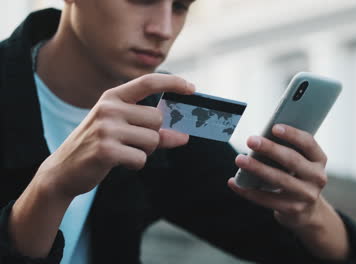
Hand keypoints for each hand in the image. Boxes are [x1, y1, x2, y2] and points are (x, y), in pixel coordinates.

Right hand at [36, 73, 194, 198]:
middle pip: (157, 118)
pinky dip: (135, 164)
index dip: (173, 83)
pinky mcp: (106, 150)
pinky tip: (118, 162)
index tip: (192, 88)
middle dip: (153, 135)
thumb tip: (184, 136)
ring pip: (152, 139)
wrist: (63, 170)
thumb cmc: (98, 146)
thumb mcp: (122, 131)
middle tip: (134, 143)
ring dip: (145, 151)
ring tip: (123, 152)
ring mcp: (106, 128)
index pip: (148, 82)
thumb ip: (153, 131)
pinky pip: (141, 158)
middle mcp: (109, 108)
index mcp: (112, 97)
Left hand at [228, 124, 327, 228]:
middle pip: (292, 160)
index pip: (308, 143)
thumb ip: (288, 151)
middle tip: (251, 141)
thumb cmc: (298, 179)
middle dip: (270, 149)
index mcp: (319, 160)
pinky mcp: (293, 209)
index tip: (274, 128)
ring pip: (279, 179)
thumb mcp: (301, 164)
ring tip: (240, 160)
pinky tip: (236, 183)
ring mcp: (306, 195)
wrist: (307, 212)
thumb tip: (261, 139)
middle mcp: (317, 177)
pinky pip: (267, 199)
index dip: (292, 135)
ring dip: (257, 168)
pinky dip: (249, 191)